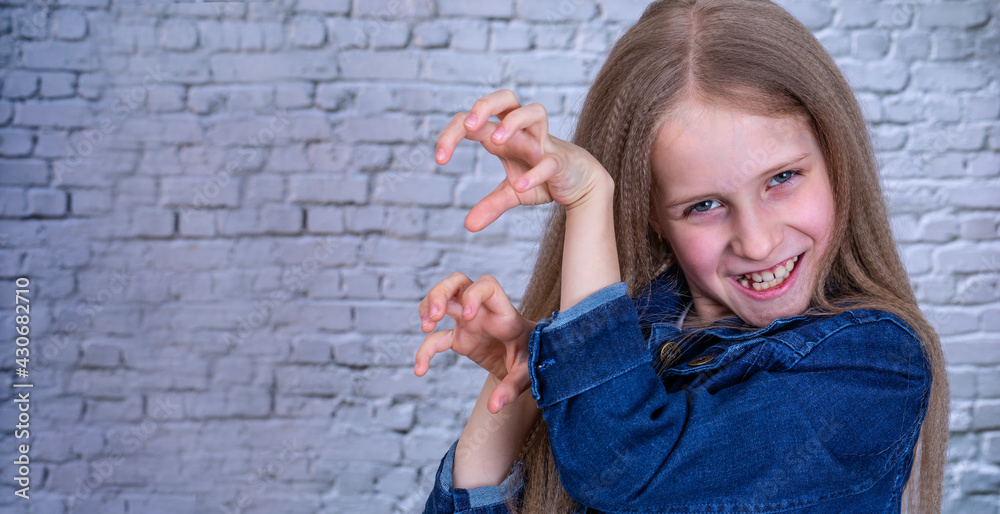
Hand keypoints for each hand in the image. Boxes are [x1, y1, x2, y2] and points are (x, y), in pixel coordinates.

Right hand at [415, 272, 535, 413]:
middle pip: (457, 282)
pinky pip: (436, 339)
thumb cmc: (534, 359)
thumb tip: (494, 406)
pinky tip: (420, 369)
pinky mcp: (460, 338)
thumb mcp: (528, 373)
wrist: (530, 362)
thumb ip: (512, 388)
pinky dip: (425, 351)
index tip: (468, 315)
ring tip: (425, 327)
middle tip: (434, 314)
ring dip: (428, 306)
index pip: (487, 286)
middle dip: (440, 292)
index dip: (474, 294)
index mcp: (503, 313)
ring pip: (443, 298)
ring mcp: (469, 322)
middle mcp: (483, 312)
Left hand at [435, 89, 612, 231]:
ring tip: (495, 142)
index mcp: (504, 135)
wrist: (579, 183)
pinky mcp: (560, 160)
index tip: (439, 159)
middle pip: (505, 97)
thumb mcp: (512, 193)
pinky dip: (535, 172)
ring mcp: (544, 142)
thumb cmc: (542, 178)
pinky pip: (549, 160)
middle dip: (484, 105)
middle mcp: (523, 132)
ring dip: (513, 122)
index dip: (451, 134)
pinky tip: (520, 184)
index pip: (473, 120)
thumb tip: (468, 226)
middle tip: (468, 127)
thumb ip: (491, 205)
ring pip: (534, 111)